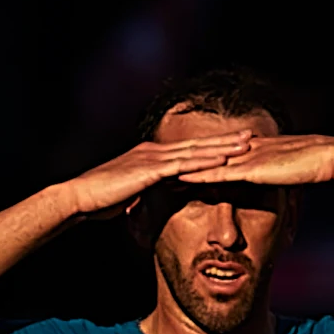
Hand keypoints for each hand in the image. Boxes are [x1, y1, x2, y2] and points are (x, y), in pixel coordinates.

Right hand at [58, 133, 256, 219]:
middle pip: (198, 144)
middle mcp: (155, 151)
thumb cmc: (103, 197)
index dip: (214, 145)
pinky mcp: (150, 170)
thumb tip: (168, 191)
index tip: (235, 144)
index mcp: (152, 155)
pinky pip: (182, 165)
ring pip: (195, 151)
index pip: (189, 148)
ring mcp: (153, 158)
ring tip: (246, 145)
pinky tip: (222, 161)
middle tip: (252, 136)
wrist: (81, 196)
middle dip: (226, 140)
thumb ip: (153, 188)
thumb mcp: (135, 191)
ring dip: (222, 147)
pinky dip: (203, 162)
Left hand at [172, 135, 333, 189]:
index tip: (174, 163)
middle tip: (154, 165)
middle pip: (205, 154)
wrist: (330, 157)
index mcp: (253, 149)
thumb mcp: (289, 172)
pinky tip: (179, 179)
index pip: (217, 152)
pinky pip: (219, 172)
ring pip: (206, 161)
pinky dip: (198, 175)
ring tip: (156, 172)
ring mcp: (246, 156)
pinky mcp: (251, 167)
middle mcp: (244, 149)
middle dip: (180, 159)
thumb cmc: (315, 166)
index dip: (195, 157)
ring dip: (182, 167)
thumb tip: (270, 185)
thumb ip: (276, 176)